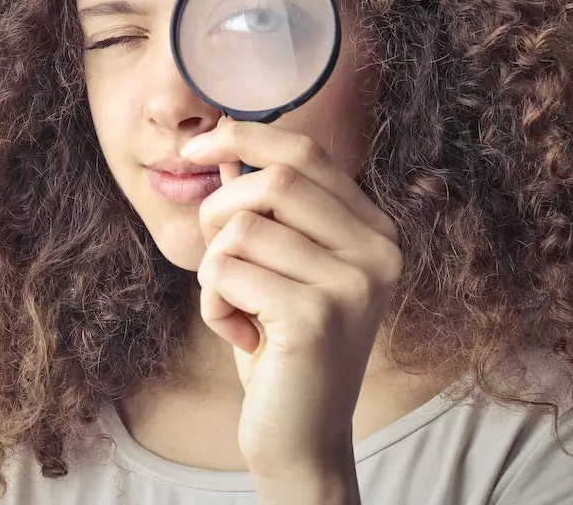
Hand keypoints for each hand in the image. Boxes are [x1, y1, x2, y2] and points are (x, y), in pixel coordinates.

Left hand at [179, 118, 401, 479]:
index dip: (244, 137)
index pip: (306, 154)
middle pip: (272, 182)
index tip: (195, 149)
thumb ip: (261, 209)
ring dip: (214, 271)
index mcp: (376, 230)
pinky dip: (212, 304)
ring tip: (239, 310)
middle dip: (218, 213)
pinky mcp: (315, 317)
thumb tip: (223, 147)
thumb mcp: (278, 267)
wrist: (301, 435)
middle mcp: (377, 252)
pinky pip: (224, 272)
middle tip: (217, 260)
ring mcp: (352, 284)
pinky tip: (241, 336)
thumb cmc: (283, 347)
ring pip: (239, 228)